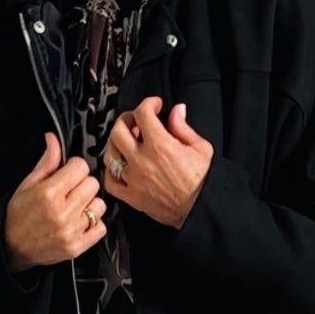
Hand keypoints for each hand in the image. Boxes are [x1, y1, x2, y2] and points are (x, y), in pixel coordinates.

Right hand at [3, 131, 107, 270]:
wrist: (10, 246)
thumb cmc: (18, 216)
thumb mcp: (28, 184)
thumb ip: (47, 162)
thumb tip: (54, 140)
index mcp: (49, 194)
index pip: (81, 167)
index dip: (74, 167)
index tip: (68, 172)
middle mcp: (62, 213)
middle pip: (92, 184)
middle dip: (81, 184)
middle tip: (69, 192)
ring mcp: (71, 231)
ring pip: (100, 205)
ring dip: (89, 204)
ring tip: (73, 208)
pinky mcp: (77, 246)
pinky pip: (101, 227)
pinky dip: (93, 223)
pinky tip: (78, 221)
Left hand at [102, 97, 212, 229]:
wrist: (202, 210)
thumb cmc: (204, 182)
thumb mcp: (201, 148)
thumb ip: (183, 127)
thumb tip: (176, 111)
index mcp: (160, 146)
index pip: (143, 113)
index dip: (148, 104)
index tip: (154, 105)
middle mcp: (143, 161)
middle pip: (118, 130)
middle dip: (127, 119)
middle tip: (136, 120)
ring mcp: (134, 180)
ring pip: (110, 154)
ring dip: (116, 144)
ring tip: (126, 142)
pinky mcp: (132, 197)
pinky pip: (110, 182)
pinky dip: (111, 172)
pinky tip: (120, 166)